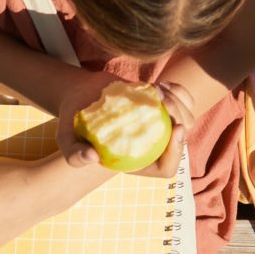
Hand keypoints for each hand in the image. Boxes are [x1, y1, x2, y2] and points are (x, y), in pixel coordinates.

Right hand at [54, 73, 188, 175]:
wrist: (82, 95)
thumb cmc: (73, 121)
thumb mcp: (66, 139)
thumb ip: (74, 155)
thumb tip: (92, 158)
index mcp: (136, 162)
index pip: (166, 168)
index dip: (175, 153)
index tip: (175, 128)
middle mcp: (152, 146)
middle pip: (182, 139)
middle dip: (180, 117)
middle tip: (161, 98)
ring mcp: (161, 127)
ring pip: (187, 119)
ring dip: (179, 102)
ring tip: (158, 89)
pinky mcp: (164, 108)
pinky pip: (184, 102)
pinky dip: (179, 91)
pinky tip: (161, 85)